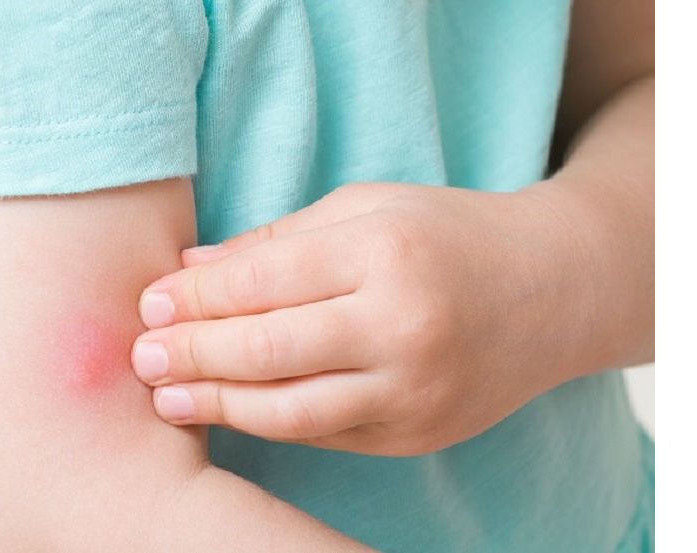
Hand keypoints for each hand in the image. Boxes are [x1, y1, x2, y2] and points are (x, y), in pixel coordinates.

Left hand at [130, 182, 600, 455]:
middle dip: (193, 355)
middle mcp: (403, 327)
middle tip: (141, 355)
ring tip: (166, 397)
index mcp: (385, 254)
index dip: (197, 298)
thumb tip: (188, 271)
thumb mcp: (367, 209)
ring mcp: (414, 391)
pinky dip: (269, 424)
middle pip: (269, 352)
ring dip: (217, 405)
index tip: (150, 302)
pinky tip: (229, 411)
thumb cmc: (447, 235)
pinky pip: (326, 435)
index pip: (263, 283)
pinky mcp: (418, 434)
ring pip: (291, 411)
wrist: (555, 292)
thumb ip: (277, 242)